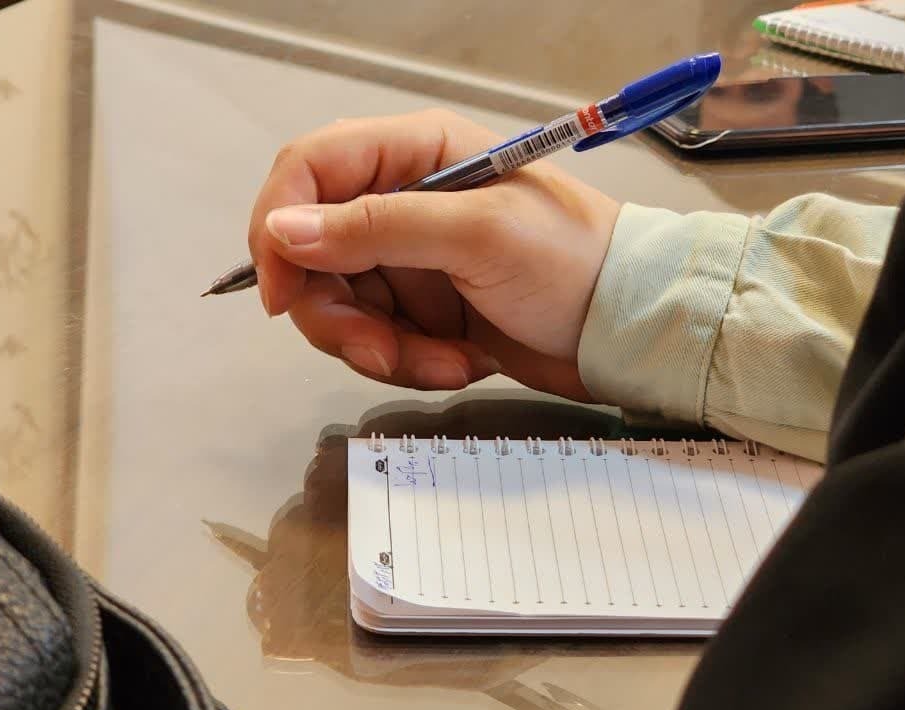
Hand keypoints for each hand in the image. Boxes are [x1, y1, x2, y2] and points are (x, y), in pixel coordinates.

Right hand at [249, 109, 620, 400]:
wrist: (625, 328)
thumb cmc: (572, 261)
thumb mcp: (477, 235)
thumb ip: (377, 227)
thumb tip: (284, 230)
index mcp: (415, 153)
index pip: (309, 169)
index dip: (279, 226)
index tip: (282, 292)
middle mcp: (402, 199)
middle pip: (312, 253)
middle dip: (337, 313)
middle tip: (379, 351)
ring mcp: (409, 258)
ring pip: (341, 306)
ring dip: (381, 347)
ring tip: (444, 360)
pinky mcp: (421, 308)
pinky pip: (377, 339)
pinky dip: (410, 361)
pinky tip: (462, 361)